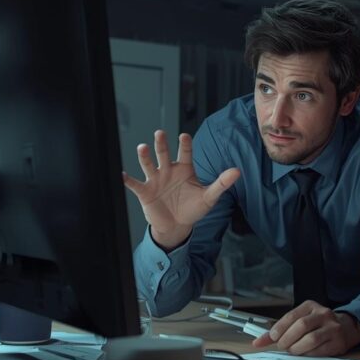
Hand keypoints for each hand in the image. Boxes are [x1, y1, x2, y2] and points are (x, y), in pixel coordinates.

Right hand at [122, 130, 239, 248]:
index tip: (184, 136)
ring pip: (149, 165)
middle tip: (160, 133)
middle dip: (161, 144)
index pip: (185, 152)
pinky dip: (128, 180)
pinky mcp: (145, 192)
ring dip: (145, 157)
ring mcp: (156, 180)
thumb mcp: (209, 197)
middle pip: (164, 153)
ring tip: (142, 148)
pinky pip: (135, 184)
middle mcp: (168, 170)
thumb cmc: (193, 208)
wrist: (177, 226)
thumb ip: (221, 183)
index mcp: (184, 169)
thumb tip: (237, 171)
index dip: (184, 144)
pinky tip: (122, 175)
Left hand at [251, 301, 359, 356]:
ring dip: (297, 348)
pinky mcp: (338, 342)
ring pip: (311, 338)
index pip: (292, 315)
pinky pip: (319, 350)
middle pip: (302, 326)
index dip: (280, 328)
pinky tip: (304, 354)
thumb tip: (257, 342)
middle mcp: (323, 314)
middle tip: (282, 346)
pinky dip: (308, 354)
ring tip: (292, 351)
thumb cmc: (316, 325)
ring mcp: (333, 327)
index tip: (272, 338)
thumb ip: (279, 331)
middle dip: (288, 339)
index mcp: (311, 306)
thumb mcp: (299, 321)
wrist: (345, 328)